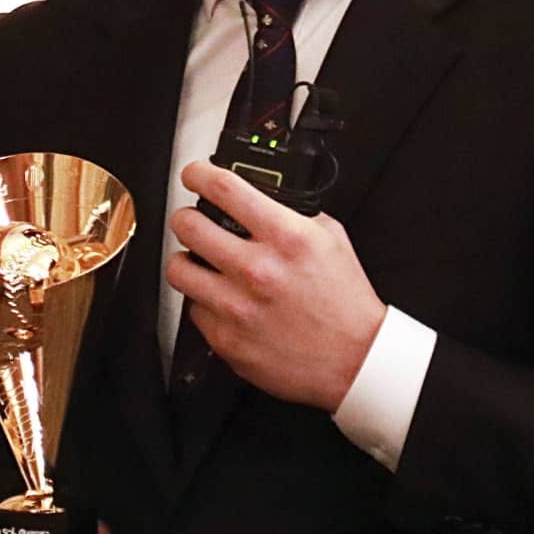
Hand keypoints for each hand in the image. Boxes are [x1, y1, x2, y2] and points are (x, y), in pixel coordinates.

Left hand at [165, 160, 386, 410]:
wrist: (355, 359)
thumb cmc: (344, 303)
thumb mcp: (331, 239)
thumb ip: (293, 216)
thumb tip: (261, 200)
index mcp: (286, 238)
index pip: (226, 190)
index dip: (199, 175)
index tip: (194, 176)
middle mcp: (258, 270)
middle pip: (188, 225)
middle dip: (186, 217)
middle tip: (192, 221)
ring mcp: (238, 307)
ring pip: (179, 269)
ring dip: (187, 260)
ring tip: (198, 262)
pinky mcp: (226, 340)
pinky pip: (194, 309)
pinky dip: (204, 301)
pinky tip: (222, 300)